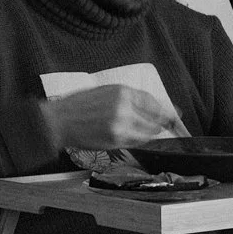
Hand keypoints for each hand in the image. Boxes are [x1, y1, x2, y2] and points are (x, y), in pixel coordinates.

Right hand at [43, 85, 178, 151]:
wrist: (58, 122)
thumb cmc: (77, 106)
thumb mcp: (103, 92)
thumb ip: (126, 98)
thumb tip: (148, 106)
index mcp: (121, 91)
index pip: (152, 101)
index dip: (166, 109)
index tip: (175, 113)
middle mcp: (124, 107)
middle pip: (154, 118)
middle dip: (163, 123)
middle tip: (170, 125)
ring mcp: (121, 125)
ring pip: (147, 132)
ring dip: (152, 133)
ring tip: (152, 132)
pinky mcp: (116, 140)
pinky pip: (136, 142)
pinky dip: (140, 140)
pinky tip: (138, 138)